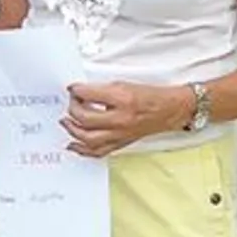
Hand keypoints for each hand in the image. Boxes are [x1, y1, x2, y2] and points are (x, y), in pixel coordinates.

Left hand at [61, 82, 194, 157]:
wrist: (170, 110)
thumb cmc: (150, 96)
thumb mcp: (125, 84)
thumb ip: (101, 89)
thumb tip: (81, 92)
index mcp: (122, 99)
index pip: (89, 95)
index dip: (76, 91)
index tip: (72, 88)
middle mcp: (120, 119)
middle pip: (85, 119)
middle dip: (72, 110)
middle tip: (70, 103)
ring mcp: (120, 134)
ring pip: (88, 139)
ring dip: (72, 130)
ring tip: (66, 122)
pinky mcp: (121, 143)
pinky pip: (98, 151)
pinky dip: (82, 149)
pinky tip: (73, 144)